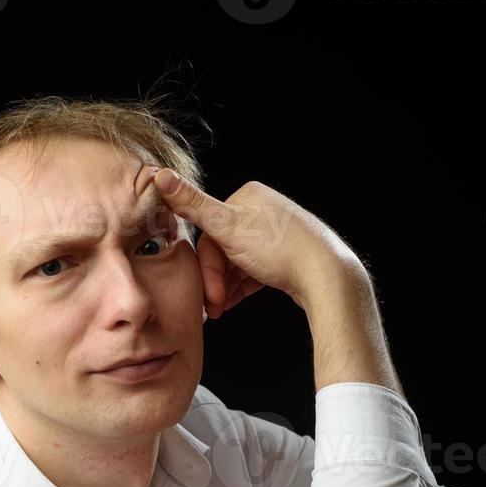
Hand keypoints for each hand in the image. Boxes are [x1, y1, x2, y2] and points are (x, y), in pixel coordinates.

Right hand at [151, 167, 363, 317]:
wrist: (325, 276)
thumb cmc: (280, 250)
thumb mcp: (228, 227)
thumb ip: (193, 205)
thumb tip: (160, 176)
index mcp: (247, 197)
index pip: (211, 232)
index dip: (206, 267)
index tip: (209, 294)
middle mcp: (263, 211)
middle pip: (224, 249)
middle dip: (216, 280)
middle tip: (214, 307)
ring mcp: (276, 234)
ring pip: (238, 263)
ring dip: (226, 288)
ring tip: (222, 310)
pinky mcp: (285, 256)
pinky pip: (254, 272)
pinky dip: (242, 288)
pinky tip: (235, 303)